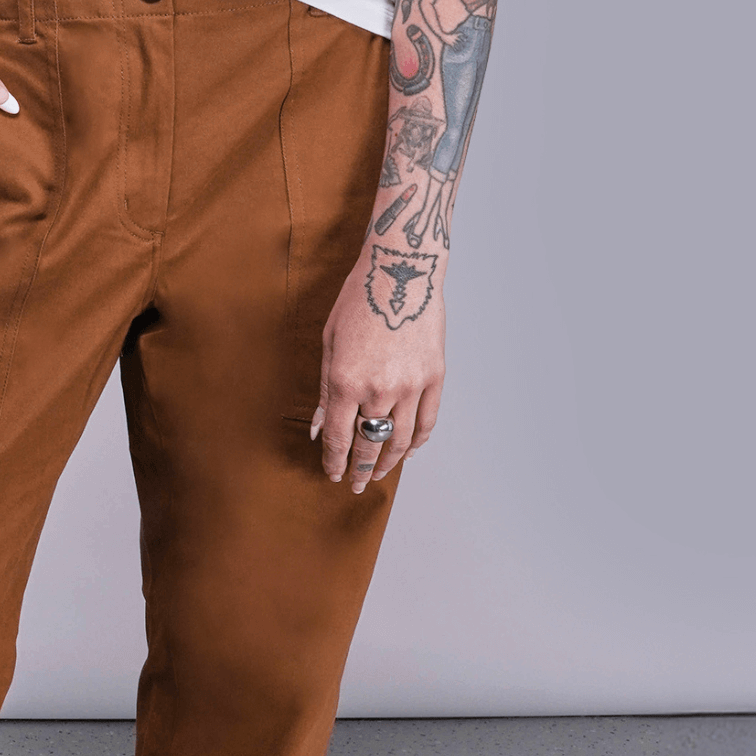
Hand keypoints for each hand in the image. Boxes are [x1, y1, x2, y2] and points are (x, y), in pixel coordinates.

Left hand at [309, 247, 445, 491]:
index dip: (335, 462)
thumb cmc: (358, 301)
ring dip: (388, 461)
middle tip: (356, 484)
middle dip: (360, 469)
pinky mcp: (435, 377)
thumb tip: (320, 427)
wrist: (401, 271)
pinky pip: (428, 422)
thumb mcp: (329, 343)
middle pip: (370, 444)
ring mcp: (411, 386)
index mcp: (346, 381)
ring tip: (380, 472)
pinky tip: (408, 451)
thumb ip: (327, 390)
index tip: (333, 474)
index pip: (340, 438)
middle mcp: (379, 390)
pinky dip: (417, 441)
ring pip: (401, 440)